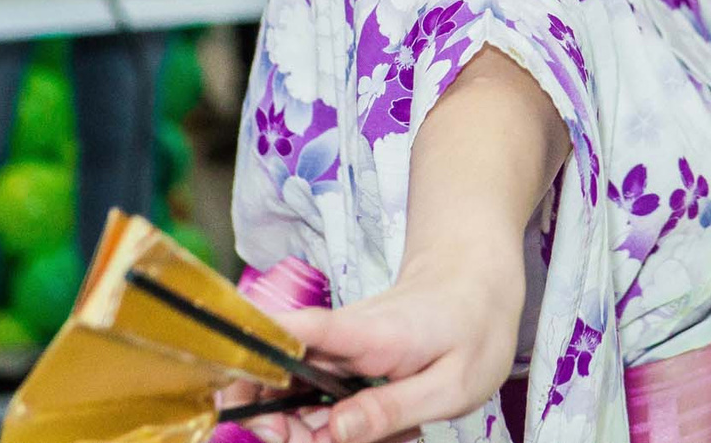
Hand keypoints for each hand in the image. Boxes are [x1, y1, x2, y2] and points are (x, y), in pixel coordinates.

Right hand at [236, 244, 525, 442]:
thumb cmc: (473, 326)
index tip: (231, 394)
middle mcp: (336, 337)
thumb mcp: (450, 384)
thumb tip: (333, 433)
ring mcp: (334, 349)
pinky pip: (317, 400)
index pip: (294, 332)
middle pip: (273, 376)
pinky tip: (374, 431)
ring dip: (311, 431)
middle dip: (278, 424)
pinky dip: (333, 426)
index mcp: (363, 333)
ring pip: (292, 395)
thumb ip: (390, 409)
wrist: (478, 283)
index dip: (253, 356)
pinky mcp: (339, 361)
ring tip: (374, 438)